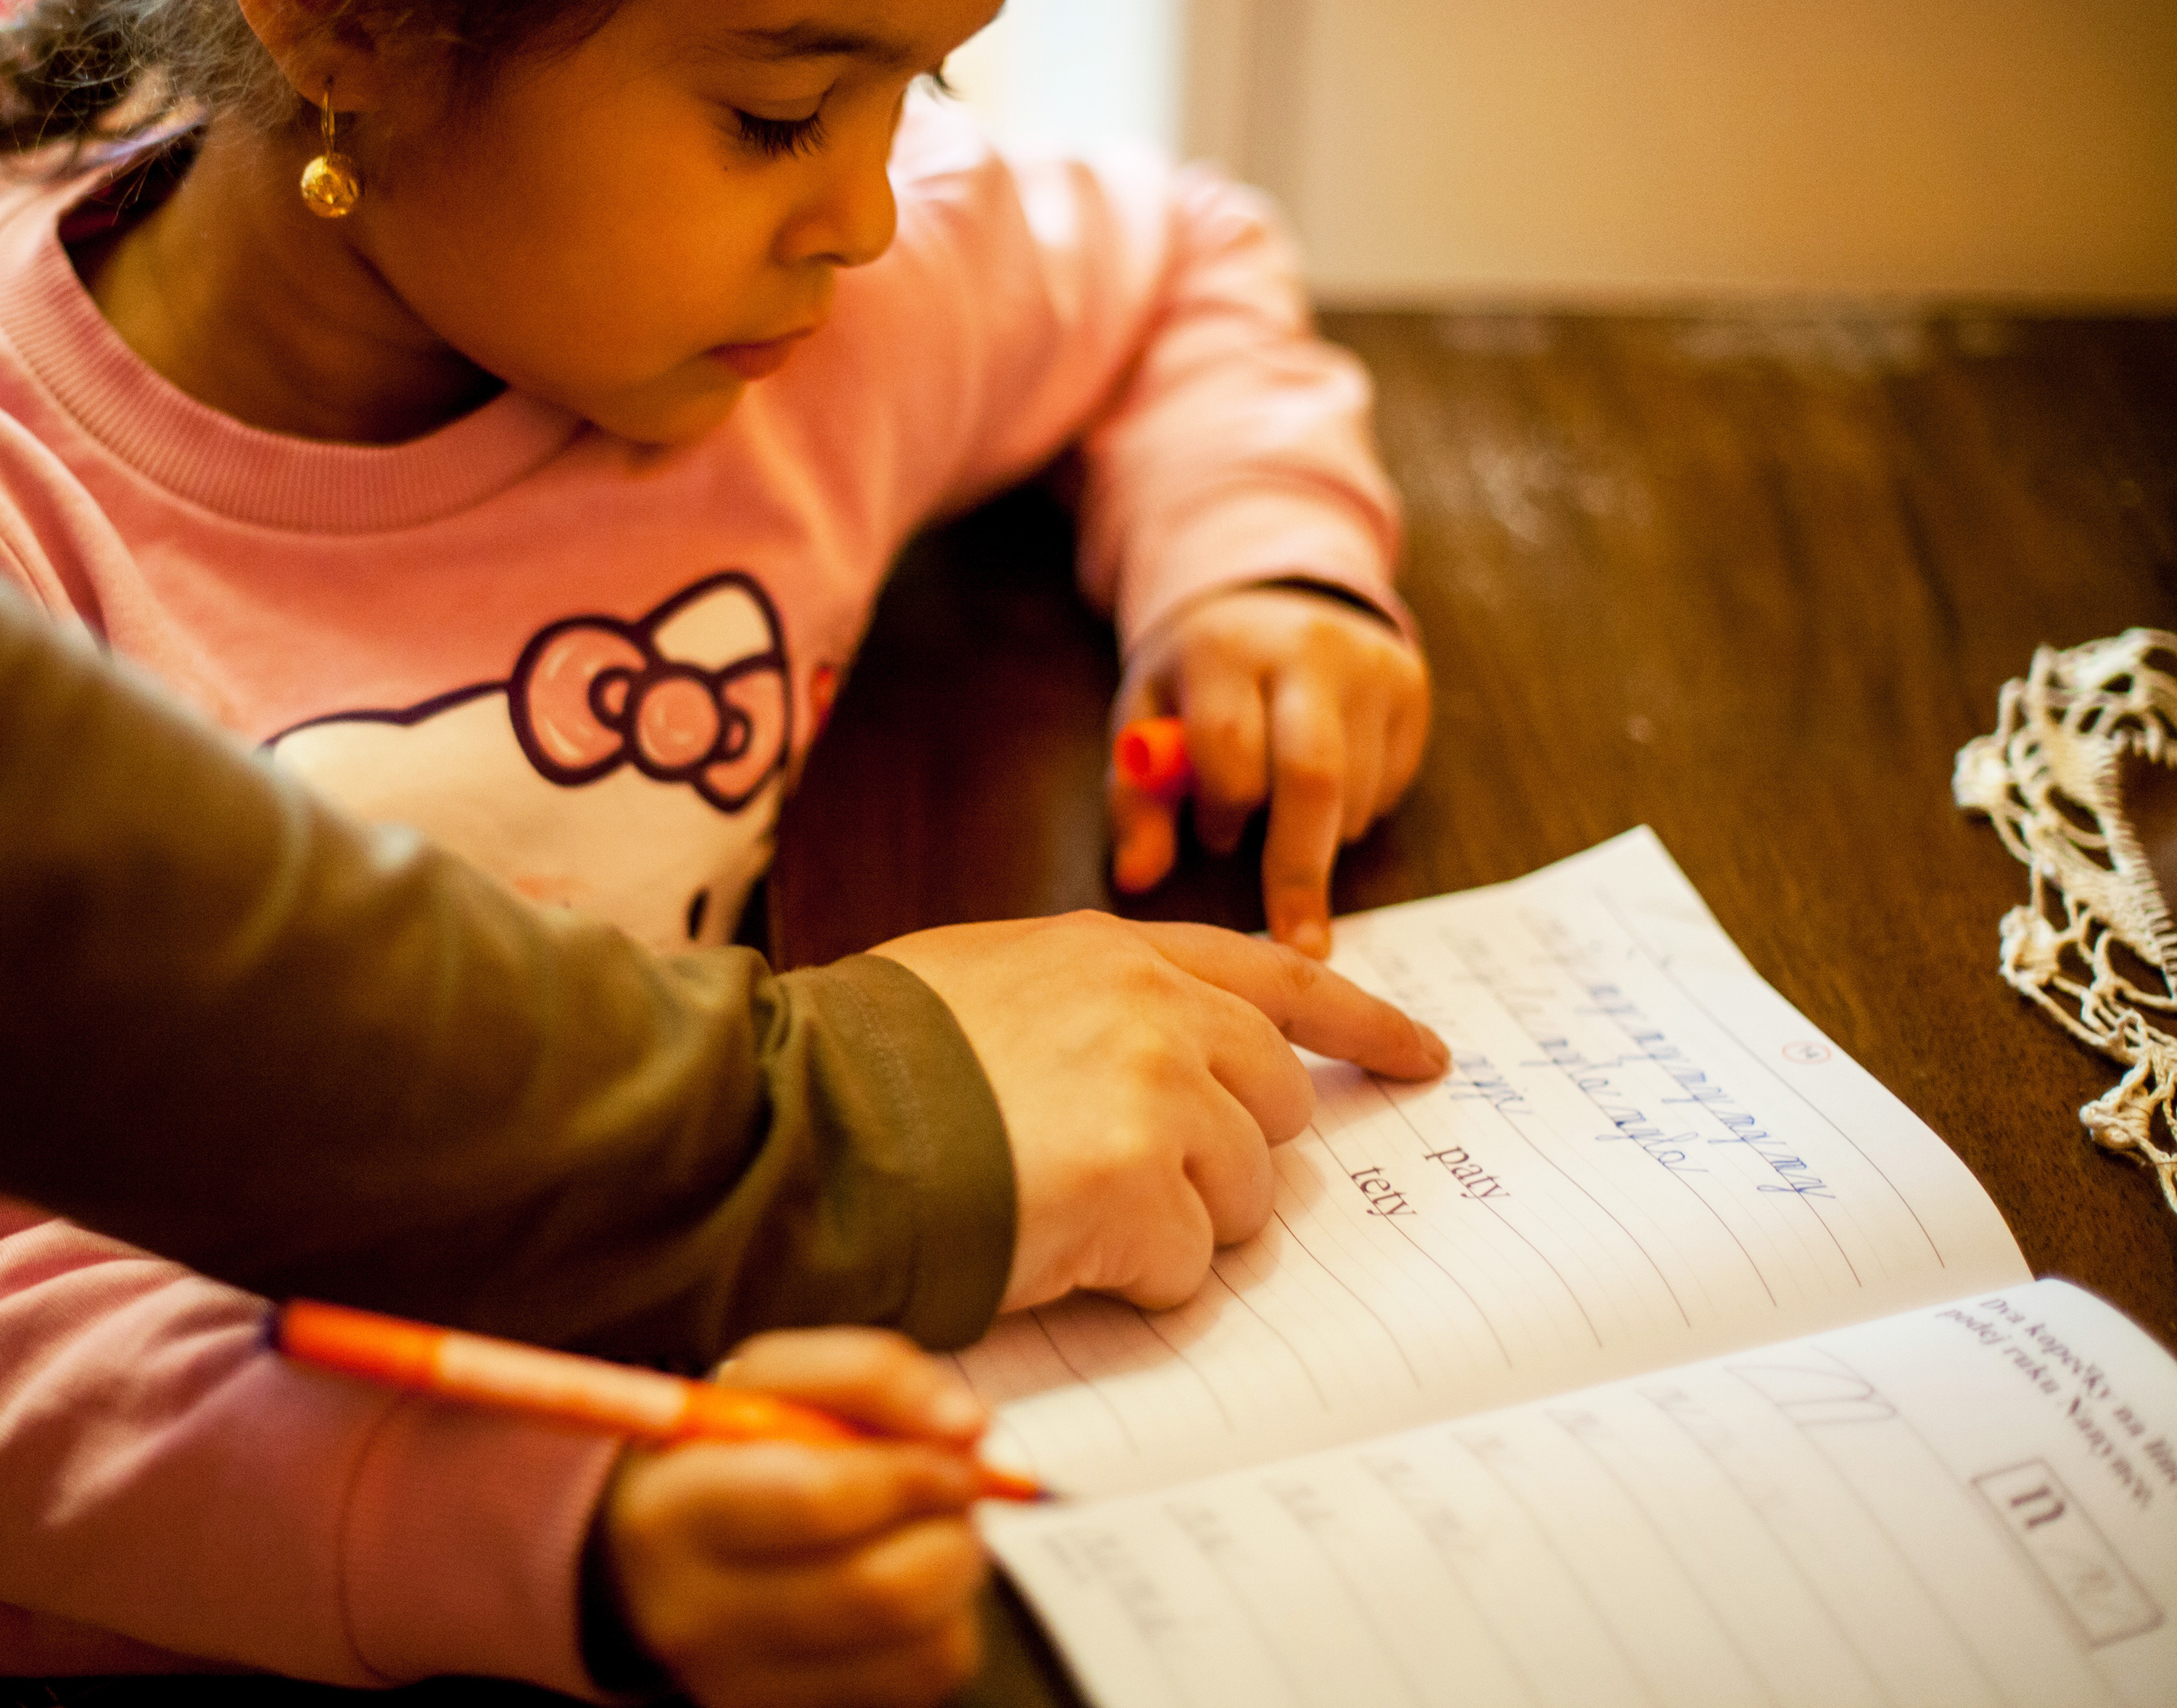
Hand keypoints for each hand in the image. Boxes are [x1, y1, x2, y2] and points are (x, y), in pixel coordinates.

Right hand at [601, 1328, 992, 1707]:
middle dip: (948, 1522)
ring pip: (917, 1639)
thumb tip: (967, 1426)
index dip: (911, 1468)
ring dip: (956, 1566)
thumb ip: (870, 1375)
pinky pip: (923, 1676)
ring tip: (930, 1524)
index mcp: (673, 1511)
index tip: (957, 1439)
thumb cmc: (735, 1450)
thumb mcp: (775, 1379)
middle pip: (878, 1588)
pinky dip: (946, 1618)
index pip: (817, 1498)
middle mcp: (698, 1615)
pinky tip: (911, 1577)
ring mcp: (747, 1685)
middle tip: (956, 1482)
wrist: (671, 1552)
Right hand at [874, 913, 1445, 1311]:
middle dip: (1221, 1156)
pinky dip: (1126, 1276)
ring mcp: (1152, 1092)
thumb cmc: (866, 1060)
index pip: (1279, 977)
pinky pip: (1185, 1265)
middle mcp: (1152, 1007)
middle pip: (1272, 1103)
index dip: (1361, 1025)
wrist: (803, 1118)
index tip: (1423, 1056)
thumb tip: (1146, 1058)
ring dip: (1168, 1224)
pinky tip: (1050, 1245)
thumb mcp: (980, 980)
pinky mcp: (1136, 1187)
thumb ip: (1082, 999)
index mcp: (1114, 950)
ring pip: (1239, 1196)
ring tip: (1060, 1208)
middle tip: (1134, 1184)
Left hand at [1110, 585, 1430, 956]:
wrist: (1270, 598)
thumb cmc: (1197, 679)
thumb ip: (1137, 799)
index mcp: (1223, 649)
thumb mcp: (1147, 719)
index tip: (1215, 841)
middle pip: (1313, 777)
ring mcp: (1367, 665)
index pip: (1230, 749)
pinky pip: (1391, 784)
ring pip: (1357, 790)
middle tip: (1299, 942)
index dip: (1222, 809)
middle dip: (1300, 869)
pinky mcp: (1411, 684)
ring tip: (1281, 808)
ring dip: (1321, 833)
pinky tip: (1324, 784)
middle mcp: (1304, 648)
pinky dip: (1356, 810)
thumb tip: (1138, 877)